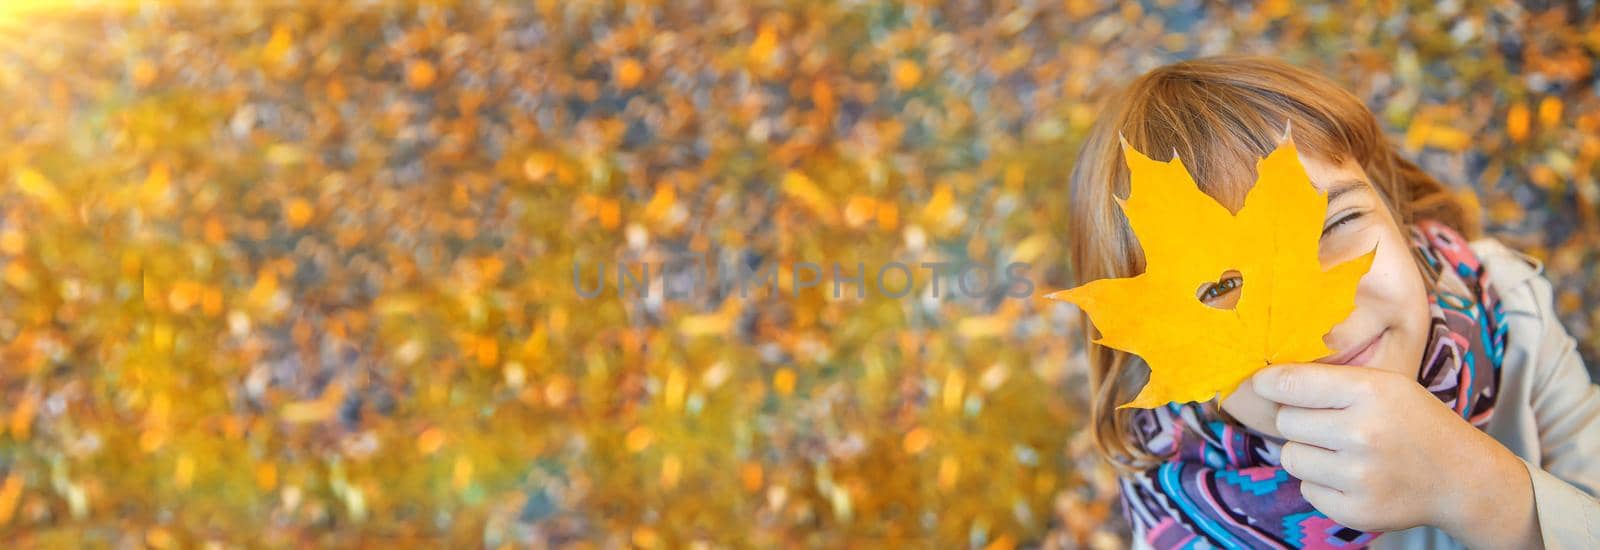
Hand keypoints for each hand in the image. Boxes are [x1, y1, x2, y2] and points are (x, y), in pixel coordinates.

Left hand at [1252, 364, 1539, 547]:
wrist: (1460, 476)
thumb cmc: (1414, 422)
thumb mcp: (1385, 384)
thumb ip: (1330, 379)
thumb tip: (1265, 380)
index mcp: (1371, 392)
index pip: (1290, 384)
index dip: (1267, 383)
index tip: (1262, 383)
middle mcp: (1363, 433)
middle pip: (1285, 422)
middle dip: (1298, 420)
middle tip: (1327, 424)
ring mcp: (1359, 477)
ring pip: (1290, 457)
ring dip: (1307, 453)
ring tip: (1340, 451)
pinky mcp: (1356, 511)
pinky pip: (1306, 490)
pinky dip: (1321, 484)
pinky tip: (1350, 477)